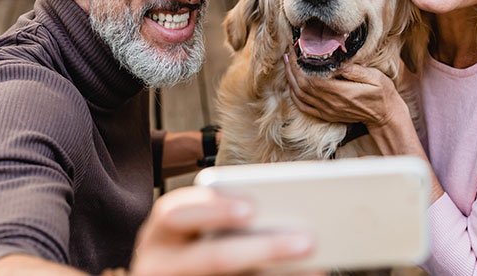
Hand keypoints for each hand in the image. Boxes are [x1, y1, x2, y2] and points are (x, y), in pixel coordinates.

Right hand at [131, 186, 320, 274]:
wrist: (171, 275)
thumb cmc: (187, 246)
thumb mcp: (191, 230)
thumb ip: (225, 218)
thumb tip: (288, 211)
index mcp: (161, 232)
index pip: (176, 213)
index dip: (214, 208)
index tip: (251, 208)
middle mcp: (161, 263)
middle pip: (213, 258)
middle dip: (263, 250)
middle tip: (308, 241)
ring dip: (276, 275)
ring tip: (316, 268)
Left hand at [283, 46, 403, 129]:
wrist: (385, 115)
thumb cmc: (382, 93)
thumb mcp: (374, 76)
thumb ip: (355, 69)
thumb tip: (337, 60)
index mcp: (343, 92)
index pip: (314, 79)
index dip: (301, 65)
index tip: (298, 49)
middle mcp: (332, 103)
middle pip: (303, 86)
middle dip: (293, 68)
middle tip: (289, 52)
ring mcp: (327, 111)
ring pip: (300, 96)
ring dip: (291, 79)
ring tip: (288, 63)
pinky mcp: (326, 115)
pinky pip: (304, 106)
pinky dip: (294, 94)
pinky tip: (292, 83)